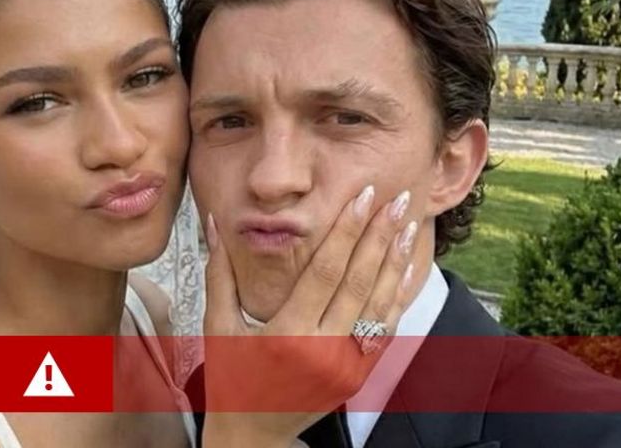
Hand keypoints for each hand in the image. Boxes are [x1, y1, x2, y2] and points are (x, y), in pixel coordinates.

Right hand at [201, 185, 420, 447]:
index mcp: (286, 333)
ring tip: (409, 225)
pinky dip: (397, 298)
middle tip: (396, 199)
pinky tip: (406, 269)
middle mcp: (321, 349)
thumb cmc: (230, 377)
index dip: (347, 231)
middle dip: (379, 236)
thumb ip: (219, 273)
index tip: (363, 197)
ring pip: (378, 305)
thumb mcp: (218, 326)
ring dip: (396, 262)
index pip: (325, 271)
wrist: (253, 434)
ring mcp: (345, 366)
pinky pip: (384, 331)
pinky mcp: (358, 377)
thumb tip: (212, 222)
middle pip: (358, 282)